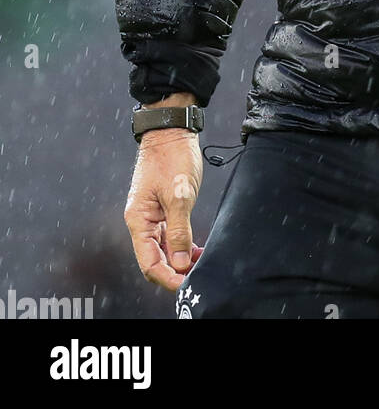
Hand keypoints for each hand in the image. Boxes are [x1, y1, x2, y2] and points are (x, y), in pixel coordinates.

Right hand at [124, 129, 203, 290]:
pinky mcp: (165, 210)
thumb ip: (179, 230)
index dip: (166, 277)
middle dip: (174, 272)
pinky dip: (183, 247)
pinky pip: (171, 237)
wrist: (172, 131)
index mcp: (139, 220)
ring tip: (201, 265)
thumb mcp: (179, 194)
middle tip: (197, 277)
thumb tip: (178, 263)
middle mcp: (142, 222)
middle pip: (155, 259)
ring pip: (164, 250)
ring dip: (180, 261)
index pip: (148, 262)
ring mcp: (153, 217)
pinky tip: (197, 252)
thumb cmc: (172, 157)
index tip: (185, 285)